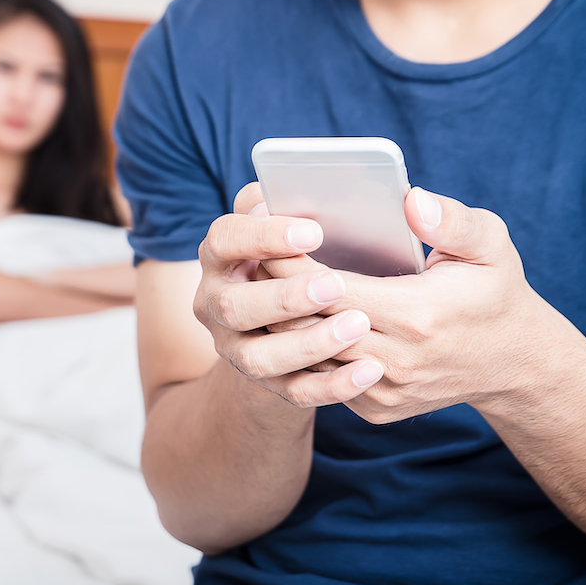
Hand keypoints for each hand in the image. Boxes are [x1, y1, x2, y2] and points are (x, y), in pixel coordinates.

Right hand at [192, 184, 385, 408]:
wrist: (279, 318)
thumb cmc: (296, 253)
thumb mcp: (285, 220)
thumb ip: (296, 196)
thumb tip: (322, 192)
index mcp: (220, 254)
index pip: (225, 239)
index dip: (263, 237)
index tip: (313, 232)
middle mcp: (216, 303)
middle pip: (234, 306)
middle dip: (284, 297)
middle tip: (334, 286)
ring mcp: (236, 347)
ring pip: (259, 357)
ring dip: (306, 344)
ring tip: (357, 328)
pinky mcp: (267, 383)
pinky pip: (294, 391)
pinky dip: (331, 386)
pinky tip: (369, 372)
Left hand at [255, 183, 580, 422]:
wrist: (514, 362)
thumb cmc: (494, 292)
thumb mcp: (490, 246)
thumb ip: (452, 221)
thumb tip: (410, 200)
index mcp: (417, 316)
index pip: (330, 290)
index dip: (292, 264)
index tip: (270, 238)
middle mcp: (396, 361)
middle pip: (309, 325)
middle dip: (276, 292)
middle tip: (253, 258)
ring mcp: (384, 391)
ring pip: (307, 356)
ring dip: (280, 323)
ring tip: (262, 286)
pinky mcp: (376, 408)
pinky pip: (323, 378)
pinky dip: (301, 349)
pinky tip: (287, 319)